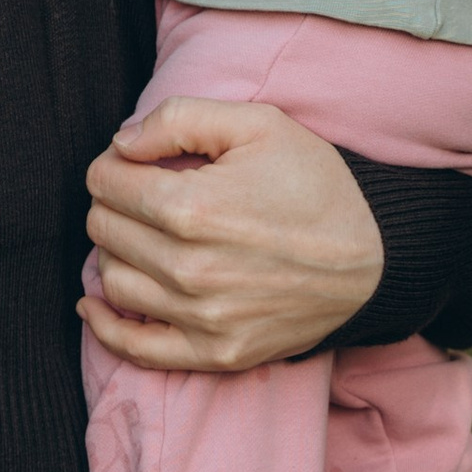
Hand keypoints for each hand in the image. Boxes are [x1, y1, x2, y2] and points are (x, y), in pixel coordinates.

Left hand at [81, 99, 384, 372]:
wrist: (375, 258)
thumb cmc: (316, 185)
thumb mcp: (259, 124)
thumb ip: (180, 119)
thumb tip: (122, 143)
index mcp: (193, 207)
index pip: (107, 182)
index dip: (115, 163)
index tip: (134, 162)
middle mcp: (189, 269)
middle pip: (104, 229)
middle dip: (113, 203)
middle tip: (140, 193)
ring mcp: (201, 318)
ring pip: (113, 280)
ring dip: (115, 252)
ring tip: (142, 235)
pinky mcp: (215, 352)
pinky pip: (136, 347)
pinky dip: (105, 325)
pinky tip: (96, 303)